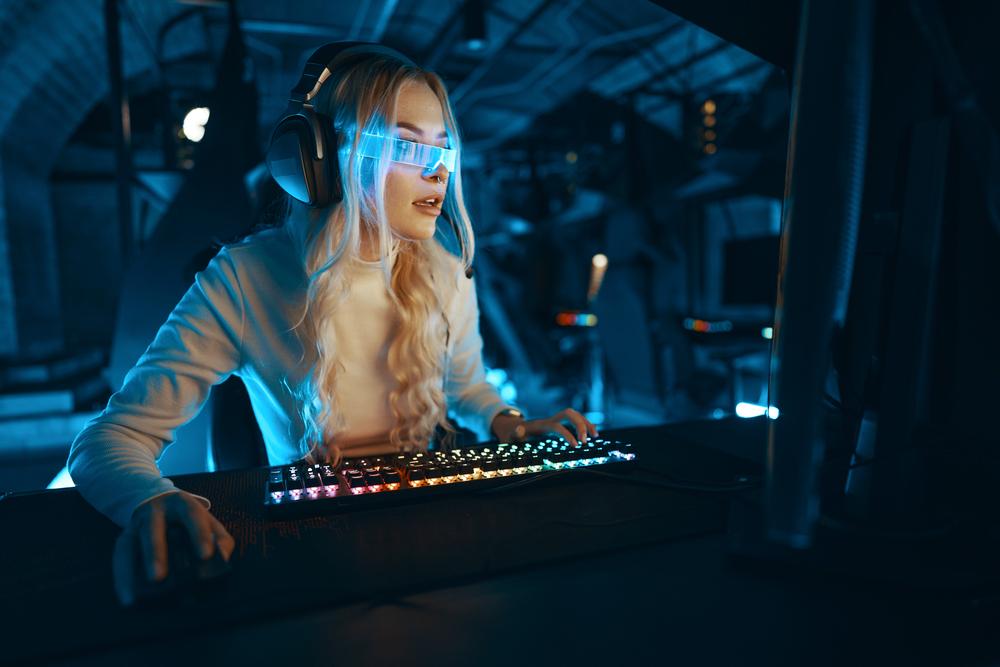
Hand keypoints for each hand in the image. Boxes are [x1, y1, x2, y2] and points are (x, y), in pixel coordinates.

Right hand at [112, 490, 234, 605]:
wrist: (160, 501)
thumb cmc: (189, 519)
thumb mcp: (208, 522)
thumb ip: (220, 539)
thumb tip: (223, 559)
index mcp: (182, 504)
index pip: (192, 515)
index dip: (199, 534)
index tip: (205, 556)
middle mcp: (155, 511)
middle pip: (152, 529)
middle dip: (155, 553)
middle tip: (158, 577)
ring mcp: (136, 524)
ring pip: (129, 544)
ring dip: (128, 570)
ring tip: (133, 597)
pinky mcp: (124, 537)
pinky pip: (118, 556)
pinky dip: (120, 578)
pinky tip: (126, 598)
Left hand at [491, 408, 598, 446]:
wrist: (510, 426)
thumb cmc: (511, 435)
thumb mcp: (509, 437)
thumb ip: (514, 435)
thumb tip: (519, 430)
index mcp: (540, 425)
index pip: (557, 426)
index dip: (566, 434)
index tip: (575, 445)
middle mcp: (549, 419)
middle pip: (569, 414)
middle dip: (580, 425)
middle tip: (586, 441)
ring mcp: (554, 420)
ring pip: (574, 415)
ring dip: (586, 423)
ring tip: (596, 436)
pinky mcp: (558, 423)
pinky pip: (574, 420)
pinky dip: (584, 424)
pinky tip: (592, 433)